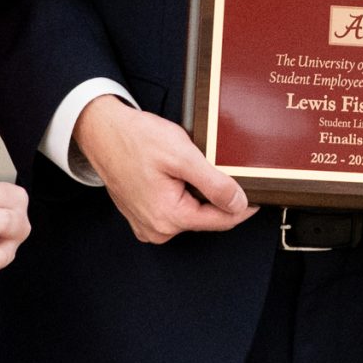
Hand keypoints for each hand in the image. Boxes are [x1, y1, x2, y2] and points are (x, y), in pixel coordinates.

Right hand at [73, 96, 253, 242]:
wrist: (104, 132)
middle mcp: (157, 229)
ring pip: (191, 213)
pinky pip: (174, 209)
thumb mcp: (182, 156)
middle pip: (206, 217)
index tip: (258, 195)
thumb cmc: (136, 140)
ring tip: (189, 167)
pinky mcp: (143, 216)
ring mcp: (147, 225)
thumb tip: (239, 204)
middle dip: (216, 195)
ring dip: (198, 194)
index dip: (243, 207)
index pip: (220, 221)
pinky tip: (177, 174)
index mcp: (168, 218)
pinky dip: (183, 194)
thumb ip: (214, 184)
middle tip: (215, 167)